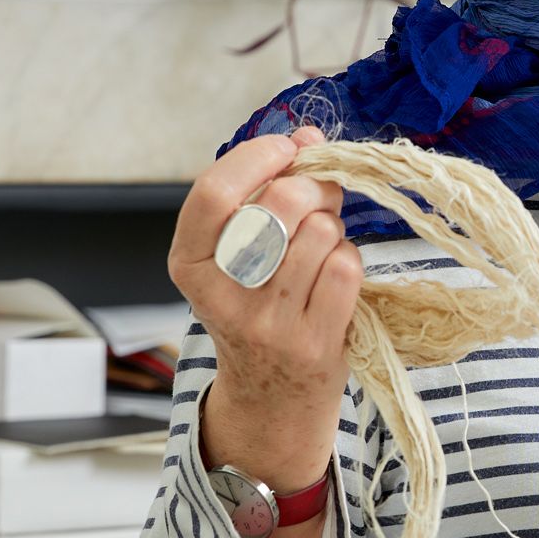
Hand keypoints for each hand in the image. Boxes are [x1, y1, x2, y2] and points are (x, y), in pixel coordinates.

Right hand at [167, 126, 361, 491]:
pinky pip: (345, 267)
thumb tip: (308, 135)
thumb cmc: (256, 310)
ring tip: (322, 246)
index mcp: (189, 265)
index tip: (286, 148)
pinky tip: (334, 276)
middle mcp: (222, 296)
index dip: (258, 156)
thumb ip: (264, 191)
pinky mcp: (313, 343)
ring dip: (332, 227)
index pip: (213, 193)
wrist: (270, 401)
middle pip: (280, 203)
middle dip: (313, 185)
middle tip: (321, 196)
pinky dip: (349, 259)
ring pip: (320, 232)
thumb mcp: (237, 255)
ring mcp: (268, 323)